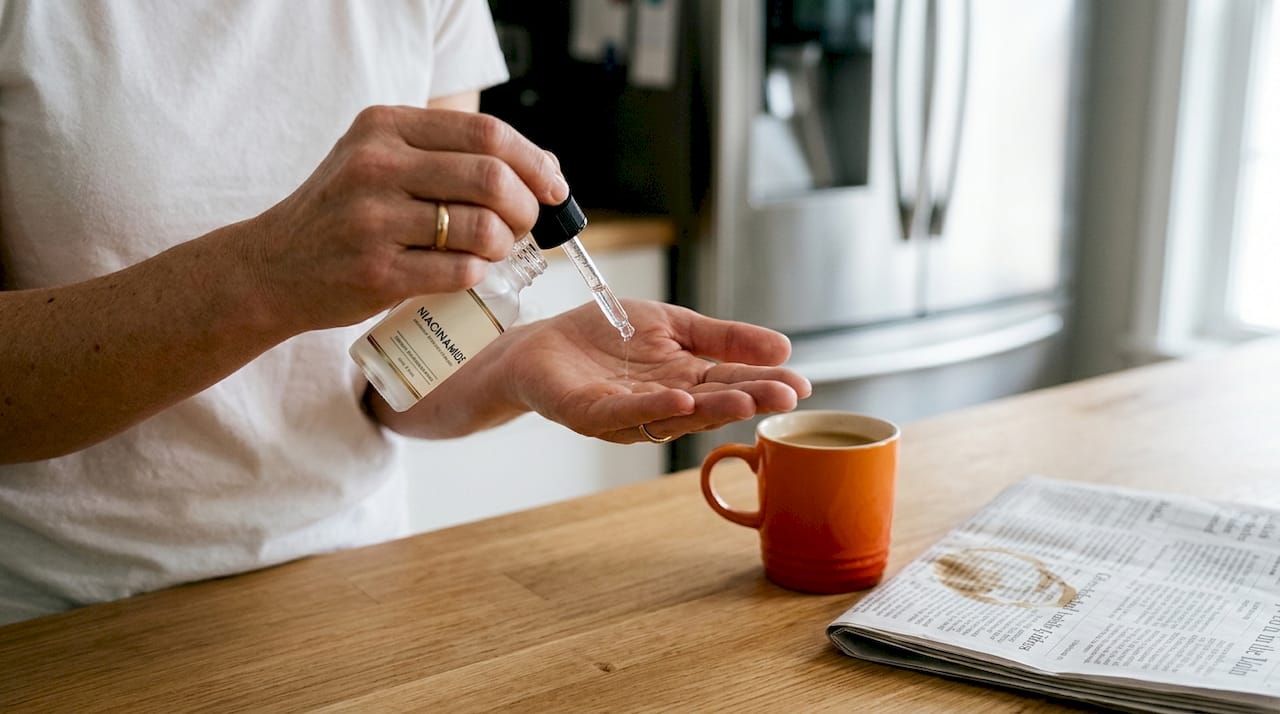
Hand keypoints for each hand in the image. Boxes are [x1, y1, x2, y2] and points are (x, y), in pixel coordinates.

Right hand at [240, 106, 567, 332]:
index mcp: (383, 127)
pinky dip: (480, 273)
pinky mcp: (376, 271)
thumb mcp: (382, 162)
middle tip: (527, 224)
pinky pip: (460, 271)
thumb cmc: (343, 214)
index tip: (553, 186)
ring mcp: (372, 220)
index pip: (485, 132)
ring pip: (481, 227)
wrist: (273, 267)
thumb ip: (451, 157)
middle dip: (526, 206)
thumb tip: (545, 167)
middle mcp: (375, 166)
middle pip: (491, 177)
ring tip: (497, 249)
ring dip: (506, 243)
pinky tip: (471, 271)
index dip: (533, 161)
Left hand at [383, 300, 812, 442]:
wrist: (539, 345)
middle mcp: (662, 404)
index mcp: (685, 381)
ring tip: (743, 400)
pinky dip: (653, 408)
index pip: (732, 383)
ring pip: (674, 414)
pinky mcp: (590, 413)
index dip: (764, 384)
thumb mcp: (674, 326)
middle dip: (749, 399)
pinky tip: (680, 398)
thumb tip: (784, 345)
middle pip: (711, 403)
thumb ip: (724, 337)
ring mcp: (628, 413)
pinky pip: (625, 414)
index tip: (801, 383)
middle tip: (786, 396)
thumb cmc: (606, 337)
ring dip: (710, 408)